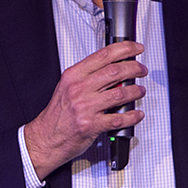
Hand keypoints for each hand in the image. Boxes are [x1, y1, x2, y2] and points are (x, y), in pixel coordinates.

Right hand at [23, 41, 146, 179]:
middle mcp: (79, 89)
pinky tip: (136, 114)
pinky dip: (132, 116)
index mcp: (73, 76)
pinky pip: (119, 118)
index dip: (125, 49)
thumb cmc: (57, 115)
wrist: (45, 138)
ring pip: (120, 94)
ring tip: (140, 91)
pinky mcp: (92, 125)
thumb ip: (88, 77)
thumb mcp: (67, 87)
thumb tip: (112, 70)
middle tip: (141, 70)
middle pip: (115, 71)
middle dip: (135, 68)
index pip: (104, 55)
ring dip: (135, 91)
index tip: (135, 49)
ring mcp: (85, 107)